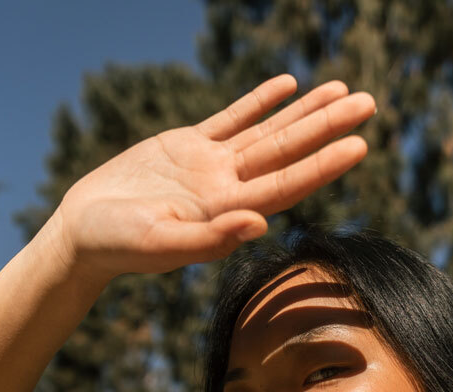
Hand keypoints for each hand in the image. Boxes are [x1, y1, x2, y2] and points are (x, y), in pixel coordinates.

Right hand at [51, 75, 375, 280]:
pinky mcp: (185, 148)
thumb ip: (210, 237)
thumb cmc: (117, 246)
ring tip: (342, 90)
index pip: (287, 184)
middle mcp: (227, 188)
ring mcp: (209, 167)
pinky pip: (231, 120)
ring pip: (267, 132)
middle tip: (370, 103)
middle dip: (328, 127)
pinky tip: (286, 86)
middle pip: (288, 152)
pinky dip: (258, 102)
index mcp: (227, 211)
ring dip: (305, 113)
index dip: (324, 163)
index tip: (360, 144)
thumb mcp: (162, 243)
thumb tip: (260, 223)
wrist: (82, 234)